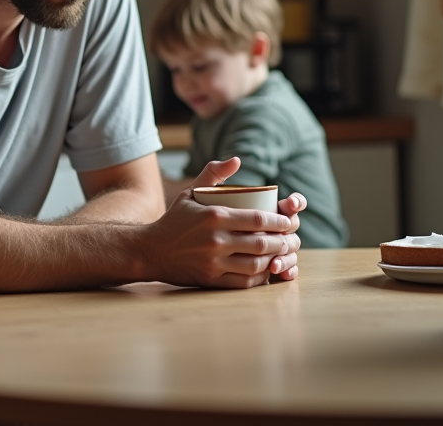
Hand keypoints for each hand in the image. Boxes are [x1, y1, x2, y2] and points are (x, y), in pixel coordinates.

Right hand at [139, 158, 300, 288]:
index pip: (258, 218)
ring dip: (275, 260)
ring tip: (281, 254)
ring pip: (256, 264)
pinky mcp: (211, 280)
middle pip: (262, 243)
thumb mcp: (190, 192)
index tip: (288, 221)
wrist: (151, 250)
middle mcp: (215, 240)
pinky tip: (265, 270)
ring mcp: (214, 262)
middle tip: (291, 239)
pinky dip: (260, 277)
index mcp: (214, 216)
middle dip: (283, 241)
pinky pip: (244, 282)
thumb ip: (213, 174)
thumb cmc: (175, 220)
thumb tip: (237, 160)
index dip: (279, 221)